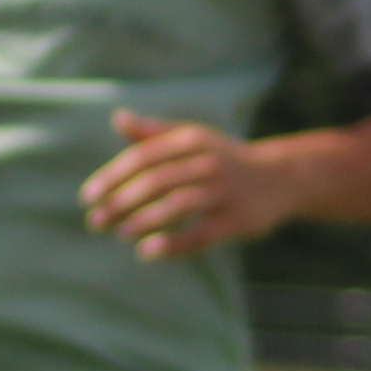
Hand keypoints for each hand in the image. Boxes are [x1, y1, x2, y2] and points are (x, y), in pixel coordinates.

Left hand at [84, 113, 297, 263]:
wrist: (281, 178)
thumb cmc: (225, 159)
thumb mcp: (193, 139)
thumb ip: (154, 133)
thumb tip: (118, 118)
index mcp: (192, 140)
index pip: (142, 158)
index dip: (111, 178)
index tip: (89, 197)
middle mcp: (209, 162)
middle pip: (155, 182)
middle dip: (120, 203)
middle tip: (96, 221)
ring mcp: (226, 192)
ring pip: (176, 206)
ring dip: (141, 221)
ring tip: (119, 234)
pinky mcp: (238, 220)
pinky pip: (201, 235)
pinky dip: (172, 244)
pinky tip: (147, 251)